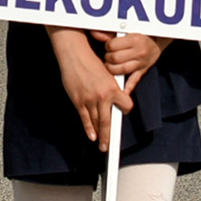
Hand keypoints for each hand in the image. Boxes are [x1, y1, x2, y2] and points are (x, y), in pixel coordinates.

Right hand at [52, 29, 134, 148]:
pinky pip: (85, 118)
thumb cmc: (91, 62)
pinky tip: (91, 136)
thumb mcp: (107, 74)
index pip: (126, 105)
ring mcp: (89, 100)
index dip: (125, 108)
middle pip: (108, 121)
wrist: (74, 55)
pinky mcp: (78, 100)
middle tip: (109, 145)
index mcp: (113, 88)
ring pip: (96, 122)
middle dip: (109, 136)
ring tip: (101, 144)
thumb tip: (115, 100)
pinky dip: (88, 128)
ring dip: (99, 134)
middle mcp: (102, 96)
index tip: (124, 111)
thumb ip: (112, 88)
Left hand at [92, 32, 170, 92]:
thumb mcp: (126, 31)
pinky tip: (121, 92)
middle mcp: (139, 52)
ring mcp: (141, 63)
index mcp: (134, 40)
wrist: (157, 42)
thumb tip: (94, 33)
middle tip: (109, 55)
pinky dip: (127, 88)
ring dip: (111, 69)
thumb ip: (110, 33)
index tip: (109, 45)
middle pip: (115, 58)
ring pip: (121, 70)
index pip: (112, 45)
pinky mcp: (142, 72)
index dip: (107, 46)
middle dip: (108, 57)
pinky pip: (133, 81)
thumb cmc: (139, 35)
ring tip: (110, 65)